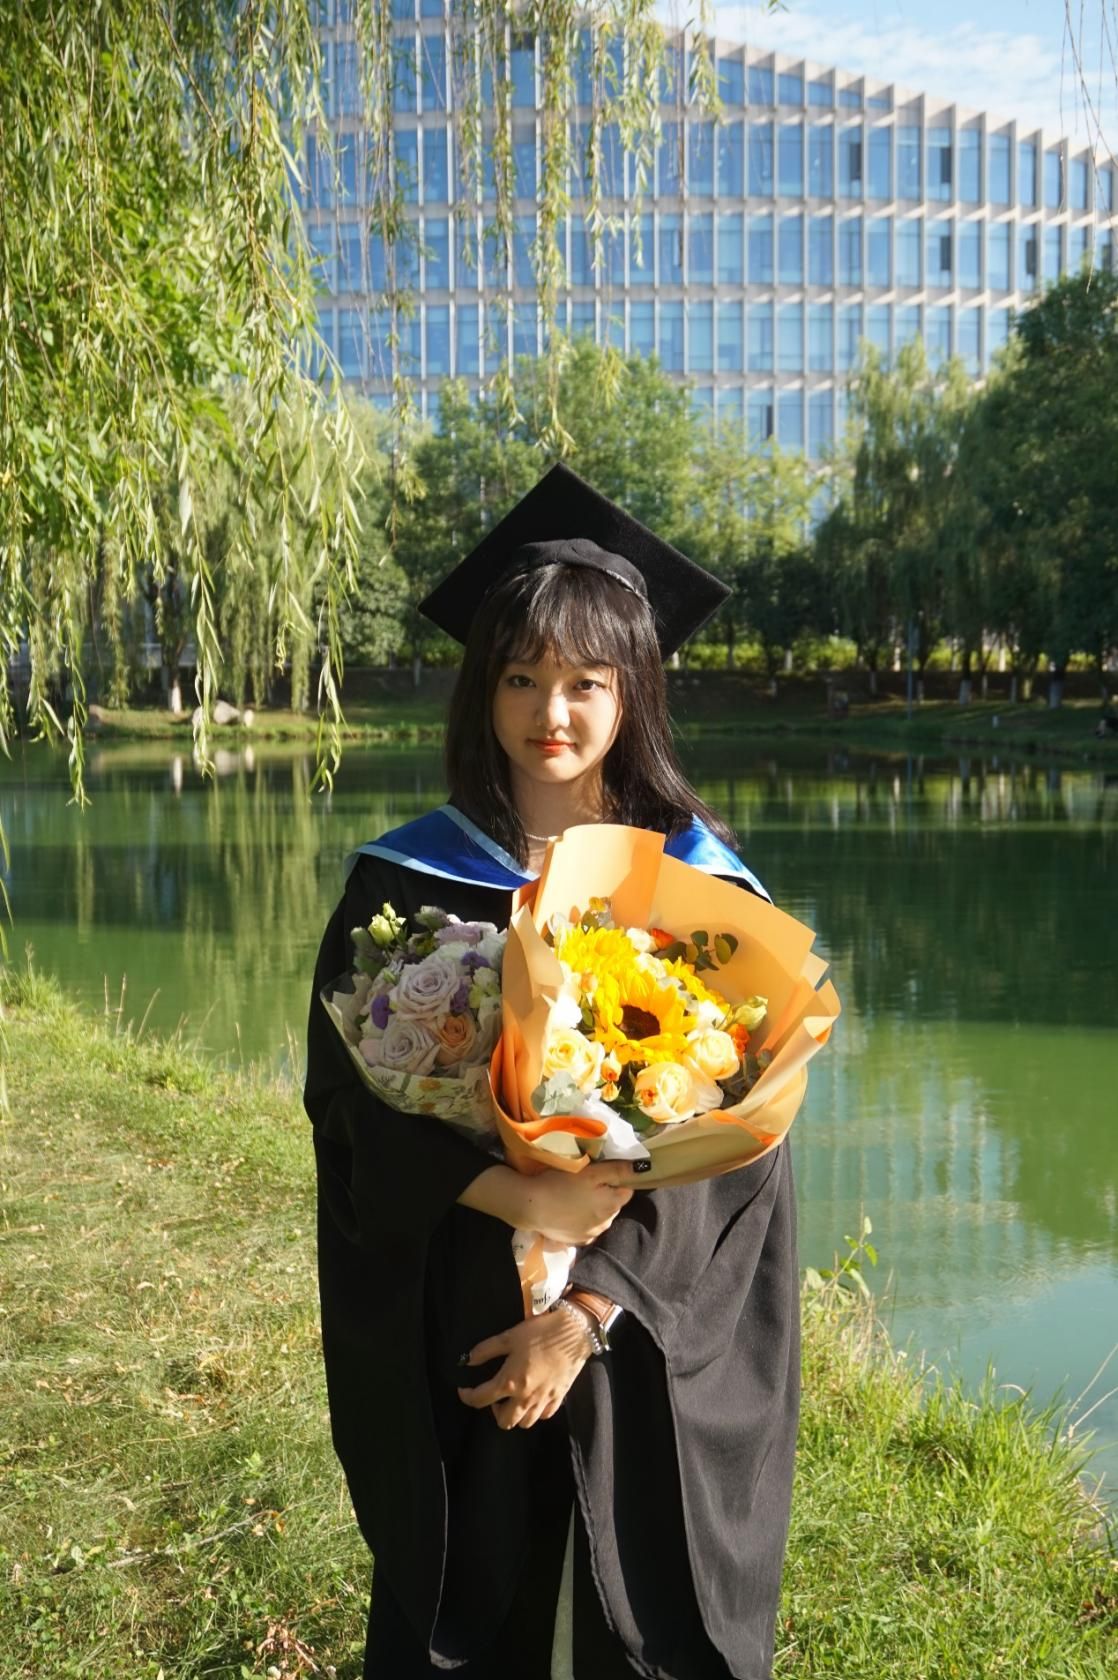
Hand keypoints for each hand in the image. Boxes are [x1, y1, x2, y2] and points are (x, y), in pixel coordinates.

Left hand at [457, 1309, 592, 1429]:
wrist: (574, 1332)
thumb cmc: (540, 1332)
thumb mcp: (509, 1336)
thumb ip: (485, 1350)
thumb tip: (467, 1361)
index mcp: (509, 1382)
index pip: (480, 1399)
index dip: (467, 1397)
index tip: (464, 1391)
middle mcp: (525, 1398)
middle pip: (504, 1422)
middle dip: (494, 1412)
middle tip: (495, 1395)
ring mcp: (543, 1401)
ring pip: (524, 1423)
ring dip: (515, 1415)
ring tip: (514, 1398)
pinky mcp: (558, 1398)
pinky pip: (543, 1416)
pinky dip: (535, 1412)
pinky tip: (533, 1397)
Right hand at [520, 1161, 638, 1246]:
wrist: (531, 1207)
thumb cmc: (562, 1184)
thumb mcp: (591, 1172)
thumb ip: (618, 1170)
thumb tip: (643, 1168)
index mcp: (613, 1204)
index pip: (627, 1190)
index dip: (616, 1179)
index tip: (600, 1173)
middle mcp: (607, 1223)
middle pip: (613, 1204)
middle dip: (605, 1194)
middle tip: (585, 1183)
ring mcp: (591, 1235)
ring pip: (600, 1217)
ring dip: (593, 1208)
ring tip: (574, 1198)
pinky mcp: (576, 1241)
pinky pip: (586, 1228)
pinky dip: (581, 1220)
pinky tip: (568, 1212)